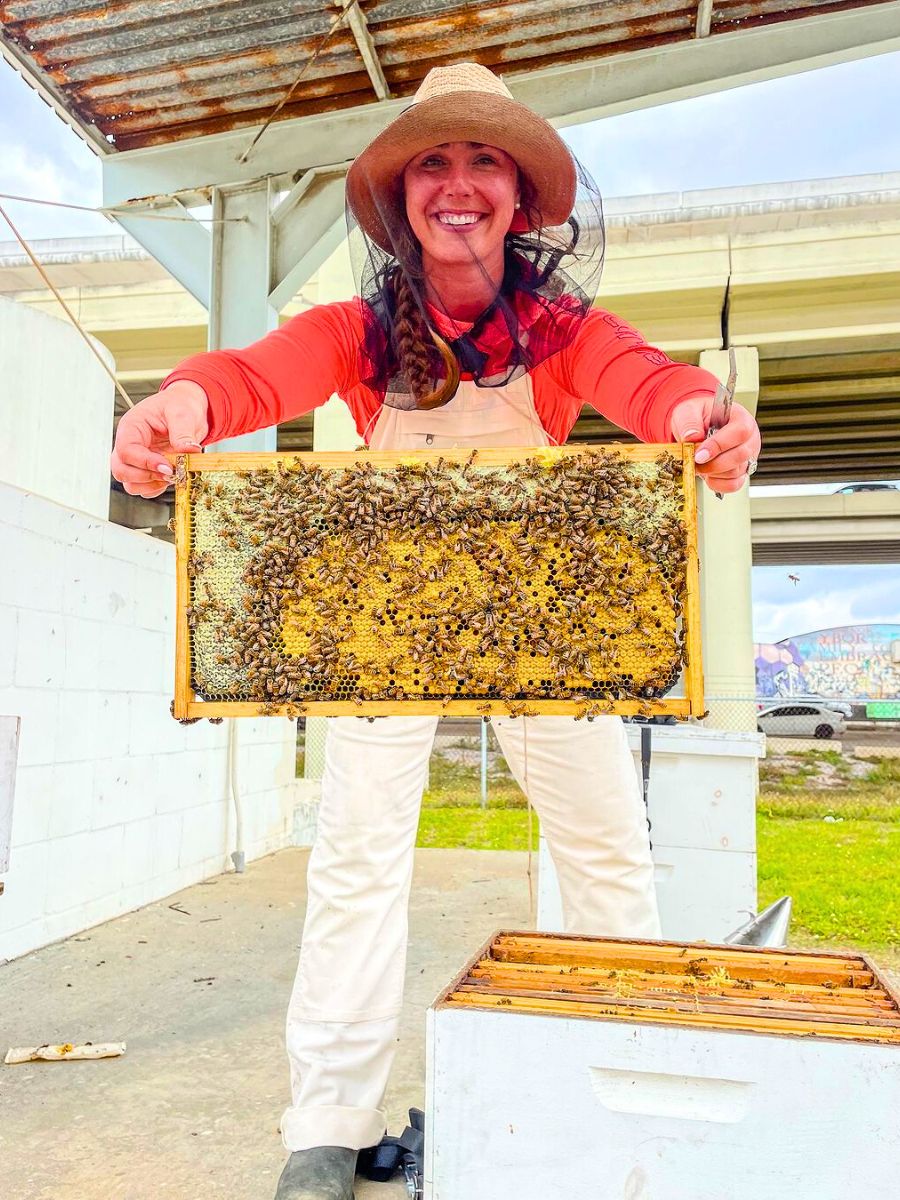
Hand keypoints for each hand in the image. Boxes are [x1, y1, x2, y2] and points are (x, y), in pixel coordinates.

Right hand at [110, 381, 208, 497]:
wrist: (188, 408)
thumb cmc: (179, 404)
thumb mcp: (182, 412)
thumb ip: (183, 432)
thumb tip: (188, 450)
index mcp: (132, 427)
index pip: (126, 450)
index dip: (144, 462)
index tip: (168, 466)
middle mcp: (130, 444)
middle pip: (121, 470)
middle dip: (145, 476)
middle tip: (171, 472)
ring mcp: (137, 459)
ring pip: (130, 483)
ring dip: (150, 485)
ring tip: (172, 475)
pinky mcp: (147, 470)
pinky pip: (144, 488)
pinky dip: (156, 489)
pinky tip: (170, 478)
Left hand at [669, 395, 760, 493]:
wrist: (698, 426)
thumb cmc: (698, 416)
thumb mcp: (689, 410)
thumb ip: (689, 421)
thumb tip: (692, 437)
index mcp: (741, 418)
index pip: (739, 432)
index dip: (719, 446)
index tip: (699, 455)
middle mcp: (750, 438)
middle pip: (740, 455)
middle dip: (713, 464)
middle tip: (694, 463)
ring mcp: (748, 456)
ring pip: (736, 472)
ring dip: (713, 473)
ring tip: (699, 466)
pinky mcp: (742, 472)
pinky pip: (734, 485)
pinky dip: (717, 483)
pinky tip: (707, 475)